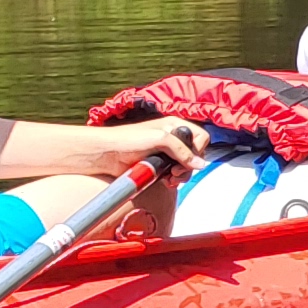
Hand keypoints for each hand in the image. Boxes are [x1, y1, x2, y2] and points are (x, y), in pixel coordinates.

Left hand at [86, 117, 203, 174]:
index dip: (197, 150)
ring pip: (186, 167)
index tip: (185, 159)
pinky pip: (175, 175)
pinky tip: (165, 181)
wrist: (106, 154)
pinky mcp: (159, 166)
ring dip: (181, 175)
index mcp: (174, 126)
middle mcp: (173, 138)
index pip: (201, 137)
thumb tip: (200, 164)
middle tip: (174, 172)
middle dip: (188, 166)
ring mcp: (166, 153)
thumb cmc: (128, 139)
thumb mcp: (159, 139)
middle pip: (196, 154)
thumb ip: (181, 150)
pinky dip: (173, 180)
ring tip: (169, 178)